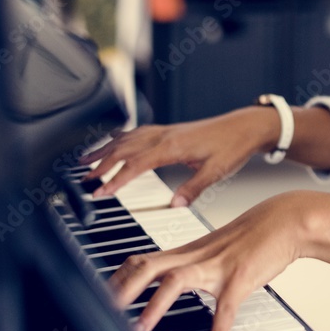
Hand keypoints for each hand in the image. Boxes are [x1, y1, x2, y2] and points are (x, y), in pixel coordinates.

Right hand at [80, 107, 277, 206]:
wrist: (246, 126)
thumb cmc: (233, 147)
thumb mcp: (216, 172)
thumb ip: (193, 189)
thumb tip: (174, 205)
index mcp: (172, 147)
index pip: (135, 164)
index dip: (116, 179)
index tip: (100, 192)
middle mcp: (165, 135)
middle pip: (124, 149)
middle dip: (101, 164)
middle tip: (83, 179)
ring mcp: (166, 130)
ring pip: (127, 138)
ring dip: (105, 149)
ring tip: (85, 160)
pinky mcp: (170, 129)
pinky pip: (137, 132)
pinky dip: (120, 138)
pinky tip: (113, 142)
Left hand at [109, 191, 307, 330]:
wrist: (287, 220)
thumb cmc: (255, 234)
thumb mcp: (217, 247)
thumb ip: (196, 262)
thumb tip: (178, 279)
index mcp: (189, 251)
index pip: (142, 260)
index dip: (118, 279)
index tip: (100, 298)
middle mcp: (197, 256)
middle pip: (148, 266)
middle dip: (121, 290)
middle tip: (102, 315)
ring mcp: (218, 266)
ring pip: (176, 280)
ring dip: (154, 306)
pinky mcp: (241, 277)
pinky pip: (226, 305)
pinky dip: (218, 328)